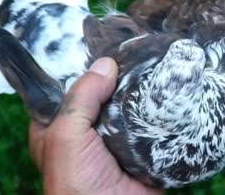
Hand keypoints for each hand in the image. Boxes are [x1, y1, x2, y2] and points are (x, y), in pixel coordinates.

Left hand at [29, 58, 160, 194]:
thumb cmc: (78, 186)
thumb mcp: (65, 137)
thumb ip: (79, 99)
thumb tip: (105, 64)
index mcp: (57, 128)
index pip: (64, 87)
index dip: (79, 67)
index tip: (99, 44)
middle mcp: (86, 132)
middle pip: (101, 94)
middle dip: (115, 76)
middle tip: (134, 48)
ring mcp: (116, 140)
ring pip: (128, 106)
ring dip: (140, 90)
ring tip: (154, 60)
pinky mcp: (142, 148)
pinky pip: (150, 122)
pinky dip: (158, 109)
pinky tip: (167, 88)